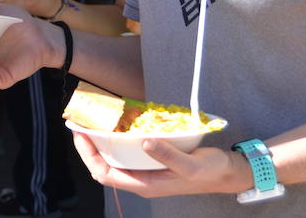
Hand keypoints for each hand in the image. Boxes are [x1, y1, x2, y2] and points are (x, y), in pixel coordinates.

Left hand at [70, 132, 250, 197]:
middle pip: (104, 165)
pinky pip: (127, 152)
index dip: (88, 155)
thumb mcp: (190, 165)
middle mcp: (141, 179)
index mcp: (145, 185)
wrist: (225, 172)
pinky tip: (117, 124)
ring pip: (114, 159)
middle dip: (89, 147)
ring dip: (101, 142)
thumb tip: (145, 142)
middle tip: (80, 124)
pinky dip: (118, 139)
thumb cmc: (208, 171)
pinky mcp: (152, 161)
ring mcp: (146, 171)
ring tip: (93, 122)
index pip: (104, 173)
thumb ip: (167, 155)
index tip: (80, 134)